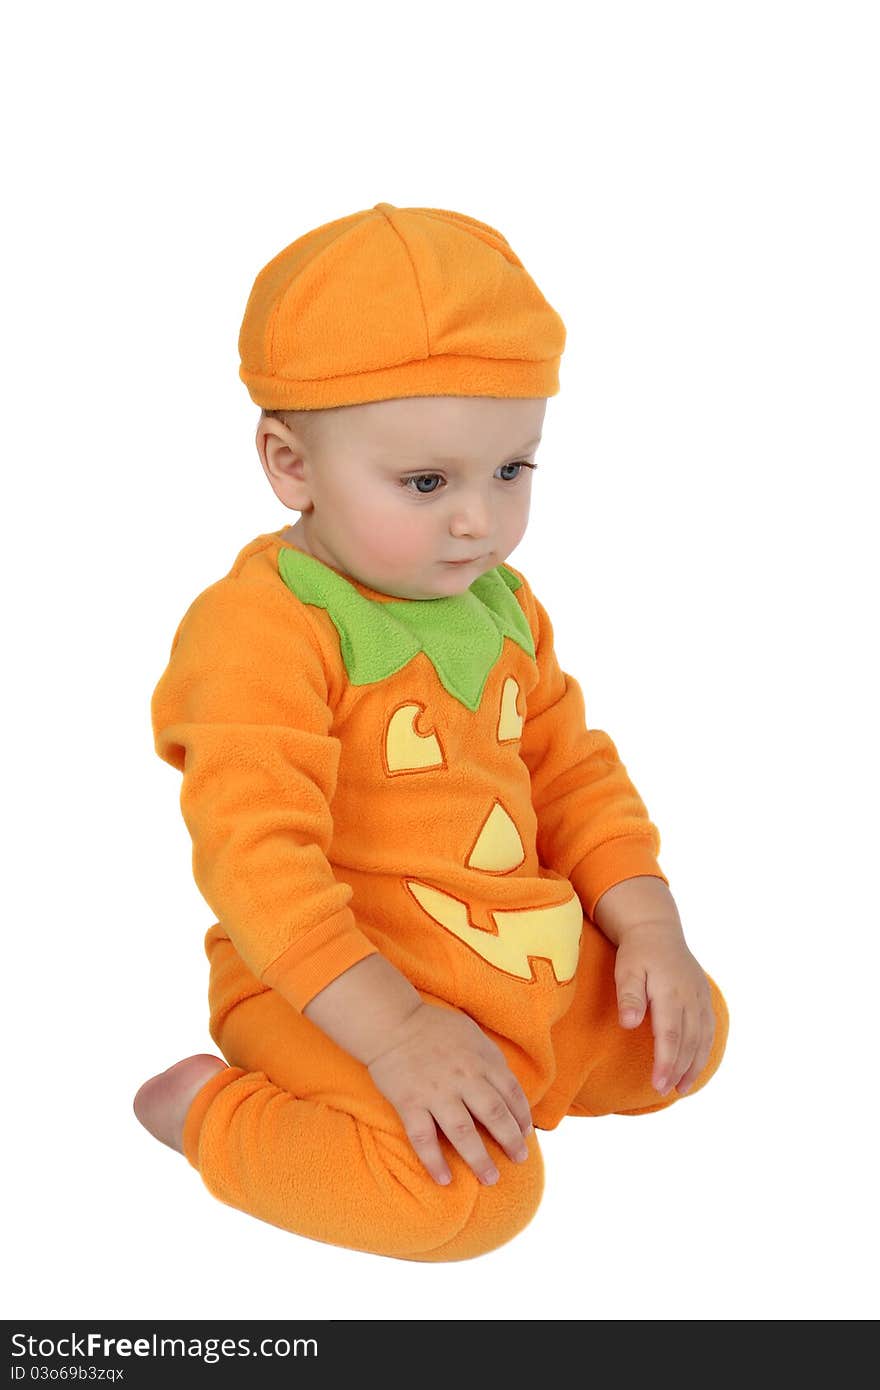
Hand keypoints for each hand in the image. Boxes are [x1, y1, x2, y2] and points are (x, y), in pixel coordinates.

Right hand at [365, 1002, 533, 1185]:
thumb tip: (508, 1088)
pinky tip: (444, 1179)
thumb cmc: (434, 1028)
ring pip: (463, 1132)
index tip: (526, 1134)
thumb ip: (490, 1060)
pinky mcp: (409, 1102)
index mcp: (480, 1059)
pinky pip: (423, 1138)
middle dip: (510, 1140)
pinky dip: (434, 1161)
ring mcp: (435, 1091)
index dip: (522, 1116)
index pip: (511, 1092)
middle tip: (519, 1160)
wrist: (391, 1022)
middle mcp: (463, 1077)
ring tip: (490, 1179)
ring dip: (479, 1159)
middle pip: (494, 1114)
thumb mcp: (471, 1034)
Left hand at [613, 921, 715, 1096]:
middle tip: (665, 1091)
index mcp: (670, 992)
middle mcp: (690, 997)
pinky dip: (704, 1050)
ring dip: (694, 1065)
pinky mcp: (704, 997)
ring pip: (702, 1038)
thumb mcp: (626, 970)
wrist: (657, 930)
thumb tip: (629, 1024)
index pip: (670, 1035)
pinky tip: (695, 1065)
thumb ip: (629, 997)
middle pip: (688, 1041)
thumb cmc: (637, 953)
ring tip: (682, 1088)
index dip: (666, 1062)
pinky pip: (709, 1029)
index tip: (657, 1084)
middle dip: (678, 1069)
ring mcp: (700, 997)